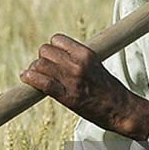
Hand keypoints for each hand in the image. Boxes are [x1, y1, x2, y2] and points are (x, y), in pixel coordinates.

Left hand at [20, 34, 148, 138]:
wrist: (122, 109)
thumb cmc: (110, 90)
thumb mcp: (96, 66)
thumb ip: (78, 60)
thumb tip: (58, 58)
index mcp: (86, 53)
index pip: (57, 39)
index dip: (51, 48)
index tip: (52, 58)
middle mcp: (77, 63)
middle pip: (45, 51)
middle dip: (41, 59)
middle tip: (44, 70)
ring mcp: (71, 79)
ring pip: (39, 64)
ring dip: (34, 70)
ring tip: (35, 77)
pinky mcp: (66, 95)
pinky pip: (41, 82)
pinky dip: (30, 79)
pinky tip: (26, 79)